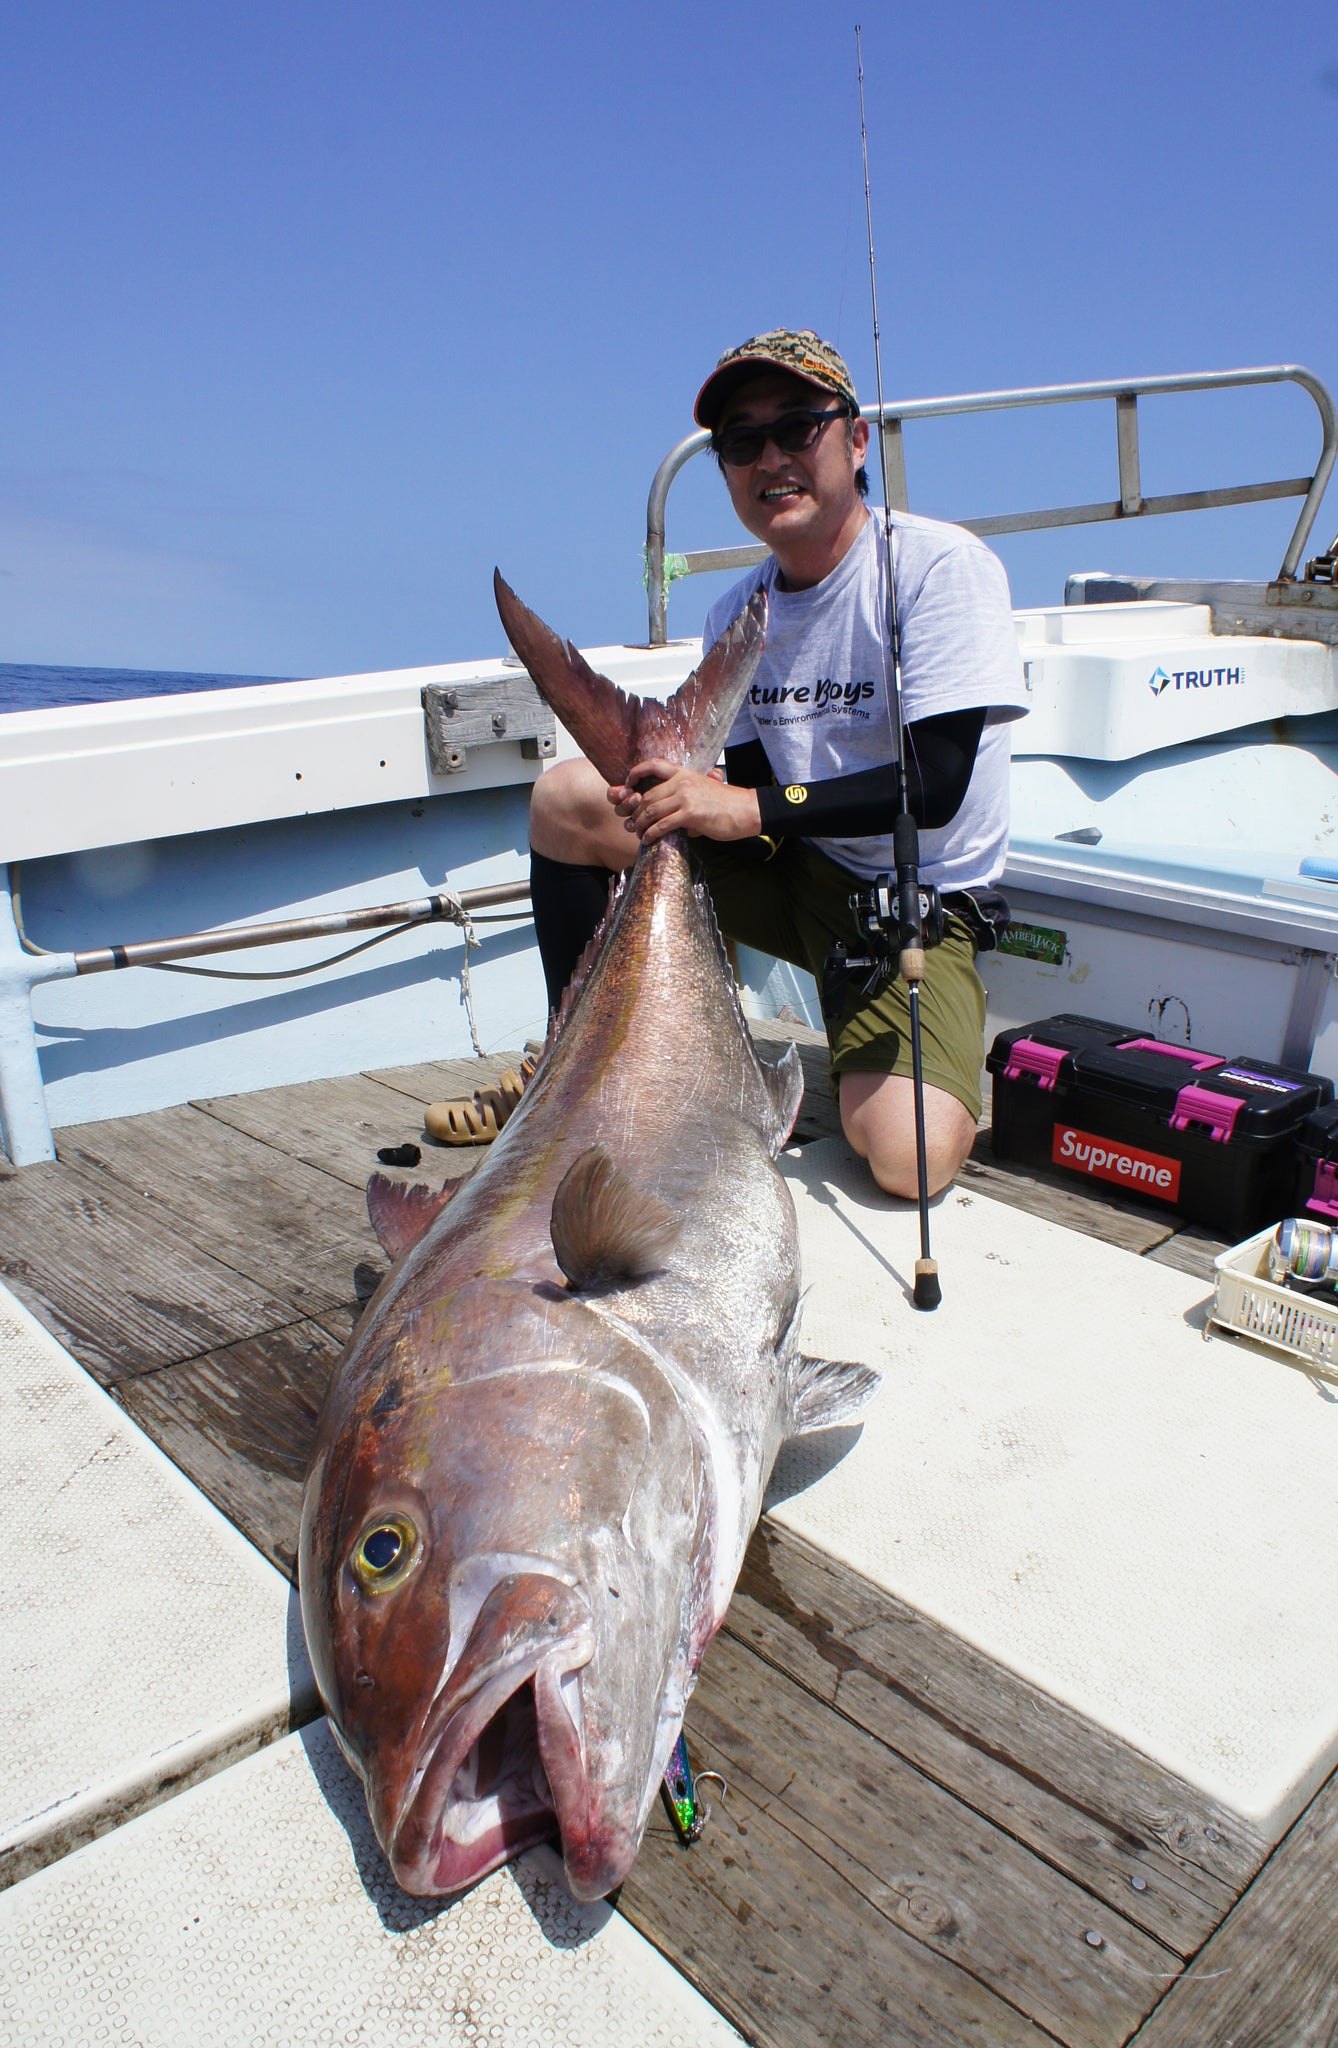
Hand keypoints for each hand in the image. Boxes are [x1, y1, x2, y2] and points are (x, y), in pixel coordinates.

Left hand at [606, 759, 762, 845]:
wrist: (745, 810)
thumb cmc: (725, 803)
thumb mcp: (702, 789)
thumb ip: (684, 797)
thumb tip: (672, 818)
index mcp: (684, 773)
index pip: (654, 765)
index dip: (636, 773)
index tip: (628, 785)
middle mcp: (682, 782)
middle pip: (647, 795)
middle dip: (634, 811)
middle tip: (632, 823)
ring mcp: (686, 797)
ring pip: (651, 811)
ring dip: (640, 825)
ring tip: (639, 833)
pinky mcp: (690, 814)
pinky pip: (662, 825)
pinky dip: (651, 834)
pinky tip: (648, 840)